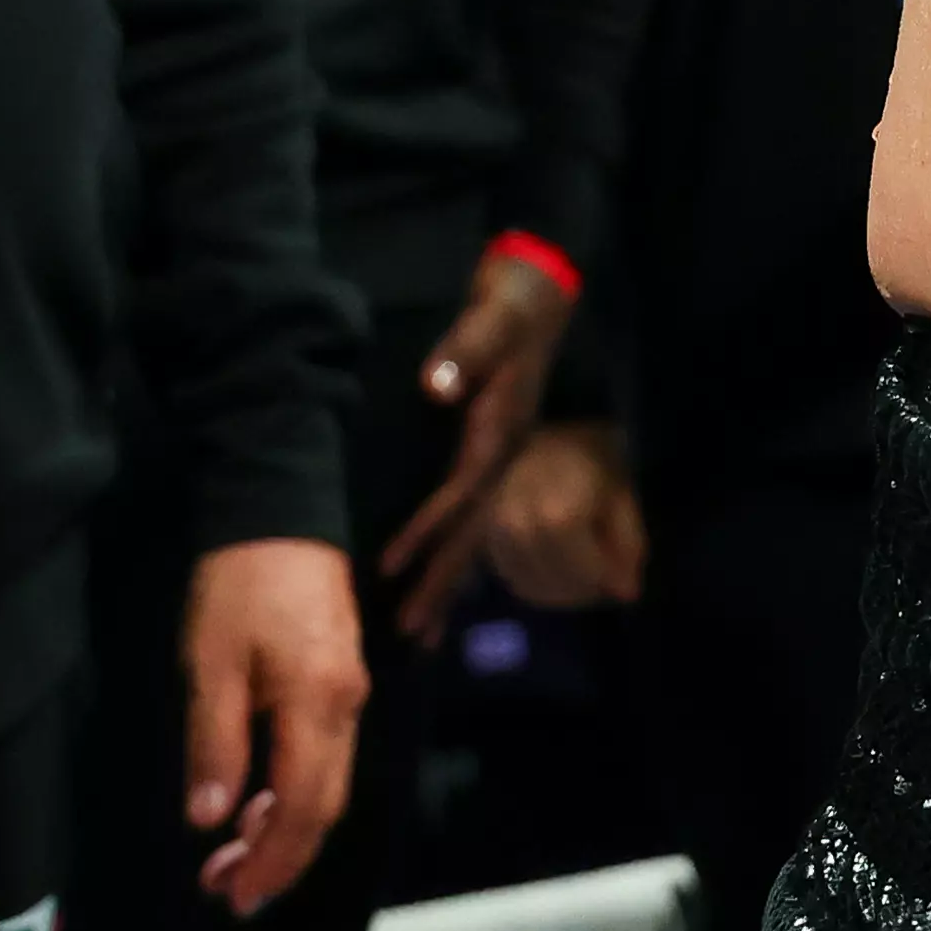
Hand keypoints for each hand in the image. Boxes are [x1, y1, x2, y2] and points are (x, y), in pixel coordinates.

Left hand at [176, 534, 369, 916]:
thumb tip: (210, 819)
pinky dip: (294, 794)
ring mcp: (351, 691)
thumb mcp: (211, 663)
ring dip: (285, 830)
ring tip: (233, 857)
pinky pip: (327, 756)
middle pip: (324, 806)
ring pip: (329, 784)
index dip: (272, 860)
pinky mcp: (342, 678)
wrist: (282, 505)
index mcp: (317, 704)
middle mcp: (347, 706)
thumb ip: (215, 743)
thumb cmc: (238, 584)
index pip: (302, 807)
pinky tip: (258, 803)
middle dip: (280, 858)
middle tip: (228, 892)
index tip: (232, 895)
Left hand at [373, 247, 583, 637]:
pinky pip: (473, 515)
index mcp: (499, 432)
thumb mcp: (492, 320)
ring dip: (450, 580)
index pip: (460, 491)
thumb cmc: (511, 310)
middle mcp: (504, 456)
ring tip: (424, 630)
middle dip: (442, 582)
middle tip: (411, 632)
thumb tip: (437, 385)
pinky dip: (454, 548)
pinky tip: (443, 575)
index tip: (391, 565)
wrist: (539, 297)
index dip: (426, 528)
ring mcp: (502, 459)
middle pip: (473, 530)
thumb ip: (467, 350)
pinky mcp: (494, 454)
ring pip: (476, 532)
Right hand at [478, 419, 649, 613]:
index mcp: (554, 512)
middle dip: (583, 589)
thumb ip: (627, 544)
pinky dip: (537, 583)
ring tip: (583, 575)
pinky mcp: (484, 534)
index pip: (581, 571)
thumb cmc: (594, 455)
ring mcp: (494, 532)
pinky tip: (558, 572)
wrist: (550, 424)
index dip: (603, 579)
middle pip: (553, 583)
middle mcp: (516, 526)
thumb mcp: (622, 494)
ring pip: (528, 586)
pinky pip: (511, 577)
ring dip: (560, 591)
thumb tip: (627, 594)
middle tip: (604, 580)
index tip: (622, 576)